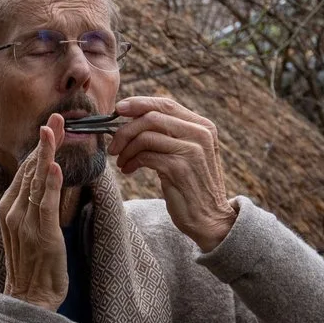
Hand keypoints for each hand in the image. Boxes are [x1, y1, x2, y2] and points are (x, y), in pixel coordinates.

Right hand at [0, 116, 66, 309]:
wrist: (28, 299)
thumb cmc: (31, 267)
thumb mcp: (26, 231)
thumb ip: (31, 206)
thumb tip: (43, 184)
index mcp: (7, 208)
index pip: (25, 171)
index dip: (39, 147)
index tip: (51, 126)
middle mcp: (12, 211)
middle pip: (30, 169)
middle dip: (45, 141)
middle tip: (57, 116)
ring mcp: (25, 222)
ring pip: (38, 181)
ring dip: (47, 152)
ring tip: (55, 128)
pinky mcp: (42, 234)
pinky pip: (46, 204)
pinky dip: (51, 183)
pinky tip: (55, 165)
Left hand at [113, 96, 235, 250]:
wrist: (210, 219)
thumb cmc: (192, 185)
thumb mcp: (187, 153)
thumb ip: (170, 134)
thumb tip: (133, 117)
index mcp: (203, 126)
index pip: (166, 104)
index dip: (139, 104)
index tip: (118, 109)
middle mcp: (200, 134)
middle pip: (152, 117)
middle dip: (126, 129)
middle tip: (114, 145)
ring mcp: (191, 151)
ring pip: (146, 136)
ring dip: (126, 148)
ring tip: (122, 160)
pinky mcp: (179, 168)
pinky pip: (145, 155)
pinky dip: (131, 161)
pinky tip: (128, 170)